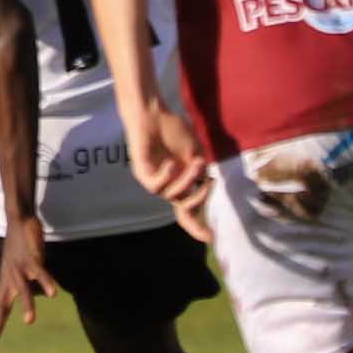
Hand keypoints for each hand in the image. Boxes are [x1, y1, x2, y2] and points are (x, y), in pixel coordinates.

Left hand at [0, 216, 57, 348]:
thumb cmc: (18, 249)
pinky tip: (52, 293)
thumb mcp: (13, 271)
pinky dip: (46, 281)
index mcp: (5, 284)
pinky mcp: (31, 257)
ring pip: (22, 289)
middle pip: (1, 305)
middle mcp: (9, 279)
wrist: (17, 219)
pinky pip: (40, 271)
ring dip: (27, 304)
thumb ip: (16, 286)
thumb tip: (21, 299)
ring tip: (30, 321)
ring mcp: (19, 268)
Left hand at [126, 106, 214, 240]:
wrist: (153, 114)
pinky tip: (171, 163)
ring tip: (194, 163)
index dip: (197, 226)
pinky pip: (155, 186)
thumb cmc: (174, 130)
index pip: (188, 211)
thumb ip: (200, 171)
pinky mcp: (142, 173)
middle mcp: (167, 185)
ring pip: (172, 196)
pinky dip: (166, 177)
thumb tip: (206, 186)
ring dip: (186, 181)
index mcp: (181, 183)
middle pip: (183, 208)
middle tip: (208, 184)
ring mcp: (154, 180)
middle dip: (198, 199)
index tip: (210, 239)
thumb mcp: (195, 152)